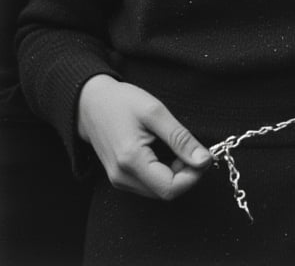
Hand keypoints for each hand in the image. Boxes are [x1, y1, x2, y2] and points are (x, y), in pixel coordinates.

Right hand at [77, 74, 211, 198]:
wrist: (90, 103)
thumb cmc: (120, 102)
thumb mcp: (155, 112)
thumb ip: (180, 138)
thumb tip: (204, 160)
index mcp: (131, 160)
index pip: (170, 188)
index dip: (193, 176)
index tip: (202, 156)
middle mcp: (122, 177)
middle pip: (166, 192)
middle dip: (186, 174)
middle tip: (191, 149)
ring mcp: (119, 180)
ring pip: (158, 190)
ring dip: (175, 174)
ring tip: (176, 147)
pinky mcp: (119, 178)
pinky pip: (148, 184)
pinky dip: (163, 172)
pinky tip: (163, 151)